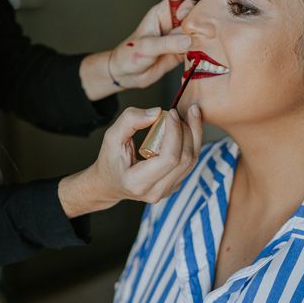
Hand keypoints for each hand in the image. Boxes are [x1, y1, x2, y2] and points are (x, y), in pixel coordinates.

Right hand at [58, 105, 202, 217]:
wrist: (109, 183)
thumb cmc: (110, 160)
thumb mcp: (111, 137)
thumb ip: (130, 120)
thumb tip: (157, 112)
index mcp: (137, 182)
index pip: (168, 158)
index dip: (175, 133)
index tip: (172, 113)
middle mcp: (155, 191)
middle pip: (185, 159)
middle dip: (189, 131)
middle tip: (185, 110)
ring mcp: (167, 191)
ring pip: (192, 161)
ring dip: (194, 135)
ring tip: (191, 115)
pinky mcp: (174, 185)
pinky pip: (189, 163)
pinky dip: (191, 143)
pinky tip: (187, 128)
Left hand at [79, 0, 198, 100]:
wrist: (126, 74)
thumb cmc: (129, 55)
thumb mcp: (146, 47)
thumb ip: (167, 43)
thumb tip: (188, 40)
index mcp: (162, 12)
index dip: (189, 2)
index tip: (185, 17)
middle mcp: (174, 21)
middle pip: (197, 9)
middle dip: (202, 16)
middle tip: (199, 30)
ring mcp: (180, 36)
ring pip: (201, 27)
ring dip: (205, 33)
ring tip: (202, 42)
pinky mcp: (184, 50)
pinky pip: (200, 45)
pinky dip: (204, 47)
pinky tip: (201, 51)